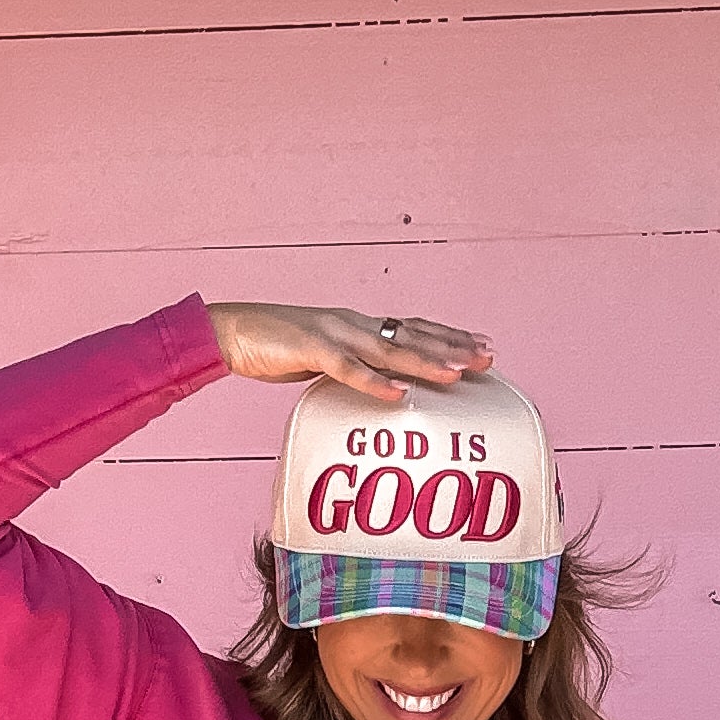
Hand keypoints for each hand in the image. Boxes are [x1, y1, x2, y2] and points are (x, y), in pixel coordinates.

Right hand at [206, 302, 492, 400]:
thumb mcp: (324, 359)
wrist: (230, 330)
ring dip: (424, 362)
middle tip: (488, 357)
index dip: (449, 336)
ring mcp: (334, 333)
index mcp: (359, 325)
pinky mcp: (310, 348)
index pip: (414, 328)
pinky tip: (398, 395)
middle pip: (413, 335)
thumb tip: (382, 389)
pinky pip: (347, 368)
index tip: (482, 345)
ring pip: (388, 349)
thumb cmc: (276, 347)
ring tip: (456, 375)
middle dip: (452, 347)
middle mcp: (354, 324)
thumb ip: (354, 368)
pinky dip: (373, 382)